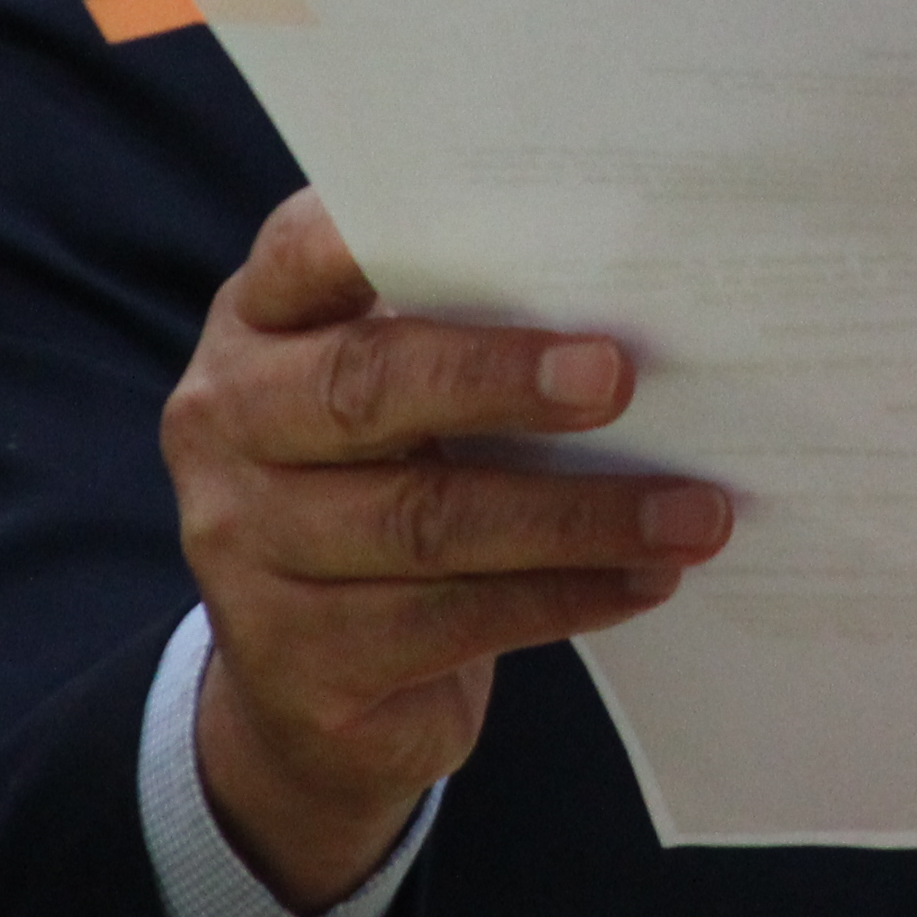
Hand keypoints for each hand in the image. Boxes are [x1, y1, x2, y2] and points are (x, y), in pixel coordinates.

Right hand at [162, 186, 731, 910]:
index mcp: (257, 329)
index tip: (500, 223)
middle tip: (618, 377)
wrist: (316, 693)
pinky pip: (447, 621)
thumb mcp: (399, 400)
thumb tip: (624, 305)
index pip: (299, 252)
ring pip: (424, 521)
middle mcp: (224, 426)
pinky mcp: (293, 659)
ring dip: (576, 516)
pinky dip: (564, 597)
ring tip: (692, 512)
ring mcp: (242, 548)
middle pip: (362, 387)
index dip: (381, 234)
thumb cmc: (391, 490)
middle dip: (500, 379)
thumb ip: (463, 337)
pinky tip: (644, 580)